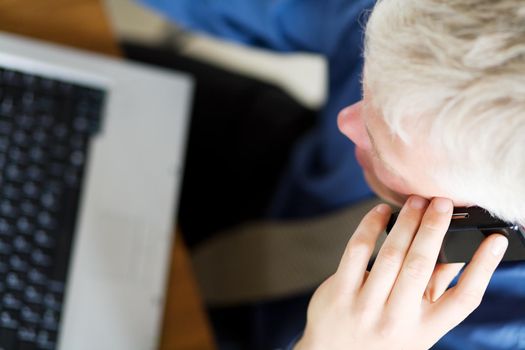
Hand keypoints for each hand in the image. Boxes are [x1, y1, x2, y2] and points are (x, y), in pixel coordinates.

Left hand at [295, 196, 507, 349]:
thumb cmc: (383, 332)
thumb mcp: (416, 323)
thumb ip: (435, 289)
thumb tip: (456, 250)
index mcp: (425, 329)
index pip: (464, 299)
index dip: (484, 267)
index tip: (495, 239)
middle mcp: (397, 319)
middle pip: (422, 266)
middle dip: (434, 228)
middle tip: (442, 202)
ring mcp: (366, 307)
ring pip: (390, 254)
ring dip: (406, 222)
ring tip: (416, 201)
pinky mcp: (340, 292)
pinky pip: (357, 250)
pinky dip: (371, 226)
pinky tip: (380, 212)